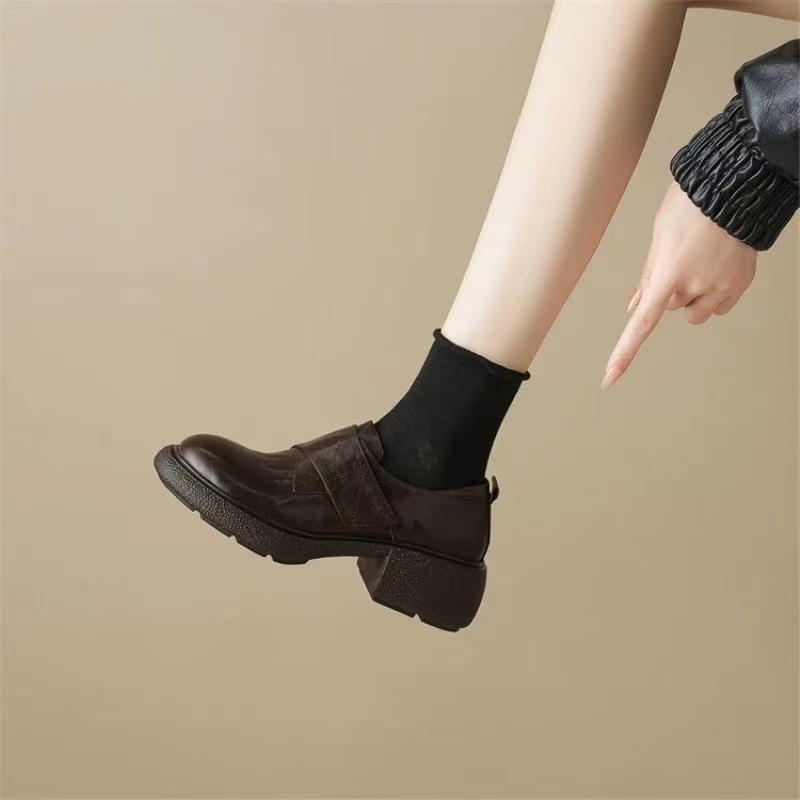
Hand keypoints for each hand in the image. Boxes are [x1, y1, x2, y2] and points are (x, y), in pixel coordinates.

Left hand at [602, 179, 756, 389]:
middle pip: (670, 308)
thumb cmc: (692, 205)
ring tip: (701, 261)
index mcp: (669, 273)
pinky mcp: (741, 286)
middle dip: (670, 290)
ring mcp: (722, 287)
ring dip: (692, 295)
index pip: (642, 323)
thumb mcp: (659, 237)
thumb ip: (647, 277)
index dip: (624, 353)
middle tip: (681, 258)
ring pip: (694, 312)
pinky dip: (714, 292)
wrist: (736, 187)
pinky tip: (718, 265)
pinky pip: (719, 305)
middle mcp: (697, 285)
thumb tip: (633, 309)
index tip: (609, 378)